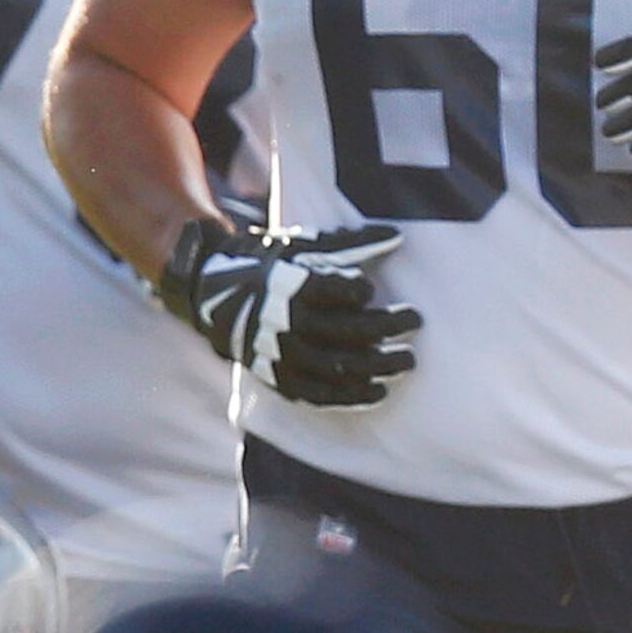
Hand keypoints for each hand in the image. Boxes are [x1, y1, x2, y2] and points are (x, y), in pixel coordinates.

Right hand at [157, 219, 419, 408]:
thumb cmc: (271, 266)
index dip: (361, 290)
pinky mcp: (281, 380)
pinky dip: (353, 396)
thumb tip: (396, 236)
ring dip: (380, 366)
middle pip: (350, 331)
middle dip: (389, 327)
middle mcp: (287, 324)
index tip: (371, 290)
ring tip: (408, 361)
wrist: (216, 299)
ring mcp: (283, 357)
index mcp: (292, 286)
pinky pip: (322, 394)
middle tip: (416, 320)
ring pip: (340, 367)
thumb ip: (352, 244)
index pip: (339, 290)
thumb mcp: (304, 247)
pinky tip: (380, 391)